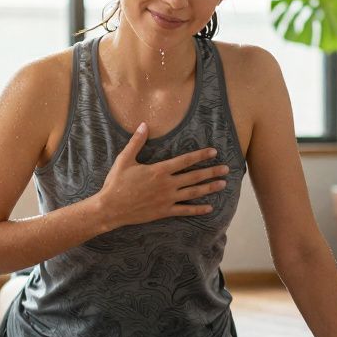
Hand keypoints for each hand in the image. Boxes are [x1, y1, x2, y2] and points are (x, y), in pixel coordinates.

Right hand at [96, 122, 229, 230]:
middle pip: (194, 176)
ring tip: (222, 184)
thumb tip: (144, 124)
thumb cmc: (116, 183)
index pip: (185, 160)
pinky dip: (198, 209)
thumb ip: (137, 142)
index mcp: (159, 170)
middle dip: (211, 171)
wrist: (111, 208)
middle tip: (226, 169)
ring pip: (193, 193)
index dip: (200, 155)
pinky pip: (185, 210)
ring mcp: (167, 199)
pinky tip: (209, 207)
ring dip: (209, 188)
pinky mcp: (164, 211)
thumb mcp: (125, 159)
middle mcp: (167, 184)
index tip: (213, 152)